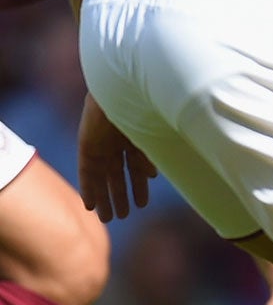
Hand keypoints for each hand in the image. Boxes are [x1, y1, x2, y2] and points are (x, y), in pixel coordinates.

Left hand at [78, 95, 154, 222]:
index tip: (142, 203)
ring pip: (104, 176)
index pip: (137, 165)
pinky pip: (87, 172)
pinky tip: (91, 206)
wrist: (121, 86)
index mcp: (136, 136)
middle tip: (125, 215)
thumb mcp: (154, 131)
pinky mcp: (86, 145)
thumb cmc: (146, 103)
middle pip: (119, 173)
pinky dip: (88, 189)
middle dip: (122, 194)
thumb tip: (152, 174)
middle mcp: (118, 141)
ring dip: (107, 197)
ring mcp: (102, 143)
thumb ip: (153, 152)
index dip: (138, 184)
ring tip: (111, 218)